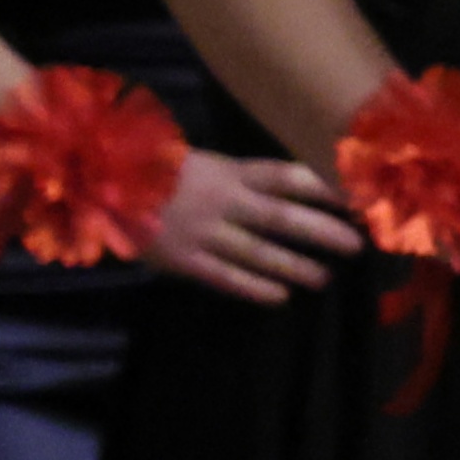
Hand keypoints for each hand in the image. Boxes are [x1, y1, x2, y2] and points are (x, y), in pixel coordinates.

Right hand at [147, 149, 363, 303]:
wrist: (101, 184)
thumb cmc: (159, 171)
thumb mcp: (205, 163)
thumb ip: (243, 178)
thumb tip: (296, 187)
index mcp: (230, 171)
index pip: (288, 178)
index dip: (325, 188)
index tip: (358, 199)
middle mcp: (222, 201)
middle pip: (281, 217)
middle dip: (322, 231)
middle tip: (357, 245)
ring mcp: (202, 231)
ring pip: (257, 252)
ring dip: (294, 266)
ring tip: (325, 278)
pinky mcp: (182, 259)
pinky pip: (223, 276)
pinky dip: (253, 287)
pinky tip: (280, 297)